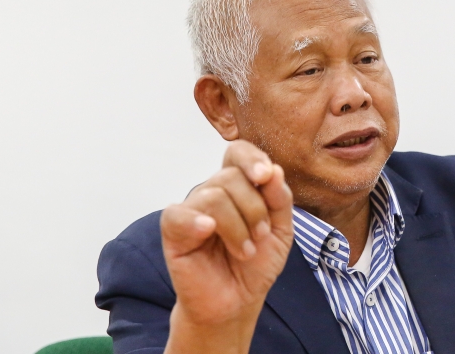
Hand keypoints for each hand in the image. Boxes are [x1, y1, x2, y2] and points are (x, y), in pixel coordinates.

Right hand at [160, 140, 293, 353]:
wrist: (237, 301)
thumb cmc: (256, 263)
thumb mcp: (280, 229)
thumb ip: (279, 198)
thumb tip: (273, 170)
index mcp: (238, 186)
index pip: (238, 153)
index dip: (251, 157)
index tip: (265, 175)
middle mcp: (212, 192)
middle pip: (231, 177)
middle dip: (255, 209)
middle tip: (260, 237)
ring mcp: (192, 210)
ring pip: (214, 195)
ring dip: (238, 226)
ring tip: (245, 251)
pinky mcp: (174, 232)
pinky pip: (179, 214)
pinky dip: (196, 221)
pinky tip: (208, 231)